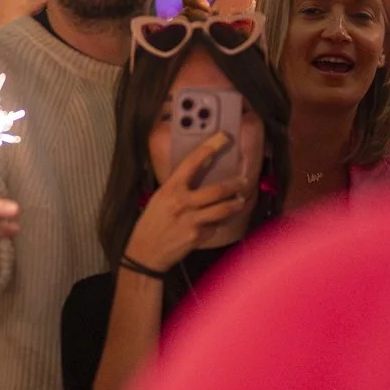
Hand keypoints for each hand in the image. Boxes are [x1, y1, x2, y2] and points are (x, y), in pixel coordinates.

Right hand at [123, 134, 249, 271]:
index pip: (193, 161)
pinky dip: (220, 222)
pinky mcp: (198, 235)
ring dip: (236, 203)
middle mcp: (182, 202)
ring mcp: (191, 220)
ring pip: (223, 208)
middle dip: (235, 184)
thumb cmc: (152, 222)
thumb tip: (200, 172)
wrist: (145, 252)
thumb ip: (179, 186)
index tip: (224, 137)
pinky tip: (219, 221)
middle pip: (217, 189)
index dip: (211, 147)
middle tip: (243, 180)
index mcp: (170, 188)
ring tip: (240, 200)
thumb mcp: (161, 198)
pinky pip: (216, 225)